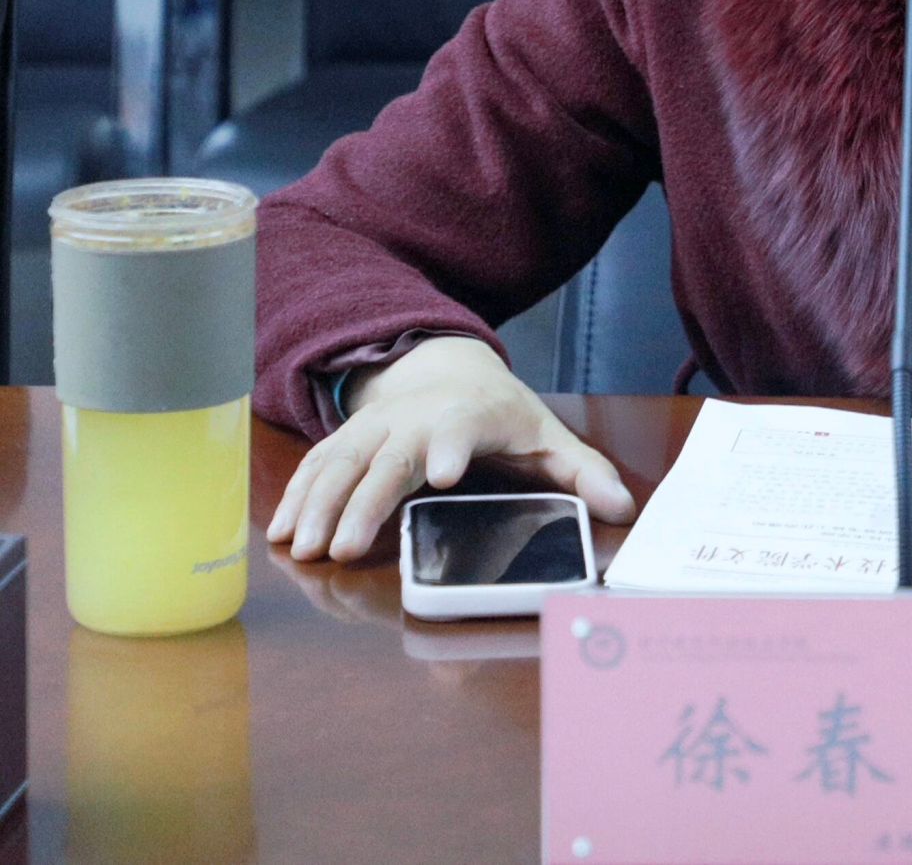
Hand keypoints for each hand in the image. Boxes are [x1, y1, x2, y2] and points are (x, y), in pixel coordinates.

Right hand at [265, 336, 636, 562]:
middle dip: (366, 500)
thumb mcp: (547, 438)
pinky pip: (318, 464)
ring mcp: (377, 427)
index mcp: (471, 416)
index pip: (462, 428)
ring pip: (343, 461)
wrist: (446, 371)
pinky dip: (297, 495)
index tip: (443, 474)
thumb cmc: (501, 416)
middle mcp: (417, 419)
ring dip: (320, 504)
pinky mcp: (348, 438)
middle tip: (345, 547)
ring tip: (303, 547)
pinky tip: (281, 532)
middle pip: (389, 457)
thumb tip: (624, 507)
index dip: (452, 447)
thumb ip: (583, 473)